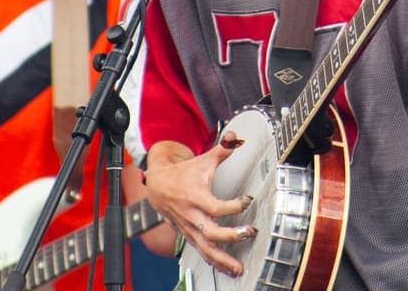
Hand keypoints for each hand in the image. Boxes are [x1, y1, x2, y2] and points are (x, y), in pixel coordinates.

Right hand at [143, 136, 256, 276]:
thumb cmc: (183, 174)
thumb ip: (221, 150)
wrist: (157, 185)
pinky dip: (214, 262)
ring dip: (222, 260)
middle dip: (230, 236)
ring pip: (205, 249)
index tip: (247, 200)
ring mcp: (189, 228)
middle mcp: (191, 216)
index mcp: (195, 197)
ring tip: (238, 268)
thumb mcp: (202, 161)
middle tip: (249, 233)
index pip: (215, 207)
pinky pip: (202, 252)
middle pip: (210, 232)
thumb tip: (235, 137)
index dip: (233, 206)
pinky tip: (227, 269)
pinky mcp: (189, 235)